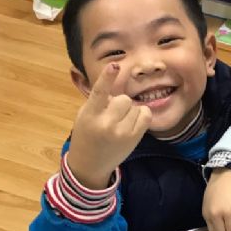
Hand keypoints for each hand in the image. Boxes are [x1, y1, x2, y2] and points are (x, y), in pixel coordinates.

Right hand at [65, 63, 151, 188]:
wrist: (90, 164)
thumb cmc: (87, 135)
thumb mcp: (85, 116)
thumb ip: (99, 102)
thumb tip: (118, 87)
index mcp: (90, 115)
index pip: (99, 92)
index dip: (107, 77)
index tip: (114, 66)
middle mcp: (106, 124)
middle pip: (123, 99)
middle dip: (119, 103)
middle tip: (112, 114)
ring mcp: (121, 132)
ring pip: (135, 106)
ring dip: (130, 110)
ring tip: (120, 121)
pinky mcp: (134, 138)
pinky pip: (145, 115)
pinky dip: (141, 115)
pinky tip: (131, 122)